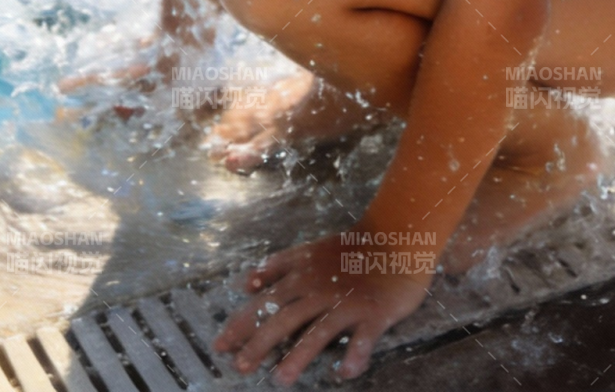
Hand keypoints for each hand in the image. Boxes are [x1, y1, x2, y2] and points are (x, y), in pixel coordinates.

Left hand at [213, 232, 434, 383]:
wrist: (394, 237)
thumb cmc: (349, 249)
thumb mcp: (308, 251)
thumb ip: (277, 267)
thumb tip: (246, 284)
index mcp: (302, 276)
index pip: (264, 302)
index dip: (241, 323)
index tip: (220, 345)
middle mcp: (319, 289)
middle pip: (285, 318)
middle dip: (260, 343)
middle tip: (240, 366)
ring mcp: (347, 302)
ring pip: (319, 330)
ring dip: (299, 355)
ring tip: (281, 379)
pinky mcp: (374, 312)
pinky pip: (364, 337)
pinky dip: (355, 354)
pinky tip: (344, 372)